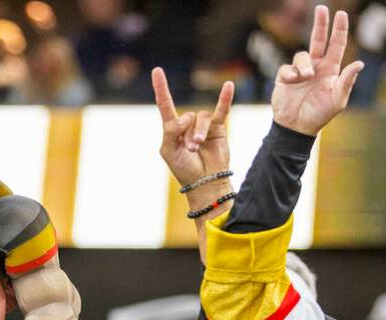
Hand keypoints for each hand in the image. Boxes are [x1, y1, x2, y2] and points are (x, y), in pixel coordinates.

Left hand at [153, 67, 233, 187]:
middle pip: (186, 117)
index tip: (157, 71)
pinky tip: (228, 86)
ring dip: (199, 133)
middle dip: (186, 135)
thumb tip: (185, 118)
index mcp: (173, 129)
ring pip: (200, 118)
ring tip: (197, 147)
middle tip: (189, 150)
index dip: (161, 88)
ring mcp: (204, 125)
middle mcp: (188, 124)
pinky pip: (222, 110)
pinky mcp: (219, 128)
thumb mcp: (169, 151)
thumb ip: (171, 131)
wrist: (205, 182)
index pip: (165, 105)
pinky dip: (225, 98)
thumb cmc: (184, 169)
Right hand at [271, 6, 362, 136]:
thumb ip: (347, 81)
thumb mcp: (337, 100)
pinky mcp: (285, 78)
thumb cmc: (319, 115)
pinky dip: (290, 73)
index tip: (341, 15)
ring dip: (304, 65)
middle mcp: (316, 66)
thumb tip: (359, 63)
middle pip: (318, 39)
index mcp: (330, 70)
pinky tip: (292, 82)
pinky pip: (287, 68)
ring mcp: (299, 71)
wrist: (297, 128)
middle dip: (320, 24)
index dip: (339, 30)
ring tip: (305, 78)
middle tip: (321, 8)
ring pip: (301, 56)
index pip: (336, 45)